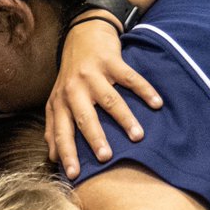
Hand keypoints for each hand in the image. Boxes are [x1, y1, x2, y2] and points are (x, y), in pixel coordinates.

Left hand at [46, 16, 162, 179]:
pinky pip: (130, 78)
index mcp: (60, 102)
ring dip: (124, 118)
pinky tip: (157, 104)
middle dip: (95, 138)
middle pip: (84, 117)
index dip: (66, 153)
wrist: (82, 35)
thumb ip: (54, 127)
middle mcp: (73, 89)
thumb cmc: (71, 76)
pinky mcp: (111, 61)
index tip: (74, 174)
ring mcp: (92, 74)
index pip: (61, 131)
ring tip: (138, 137)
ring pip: (109, 100)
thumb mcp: (57, 100)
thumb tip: (52, 157)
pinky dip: (145, 90)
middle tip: (106, 157)